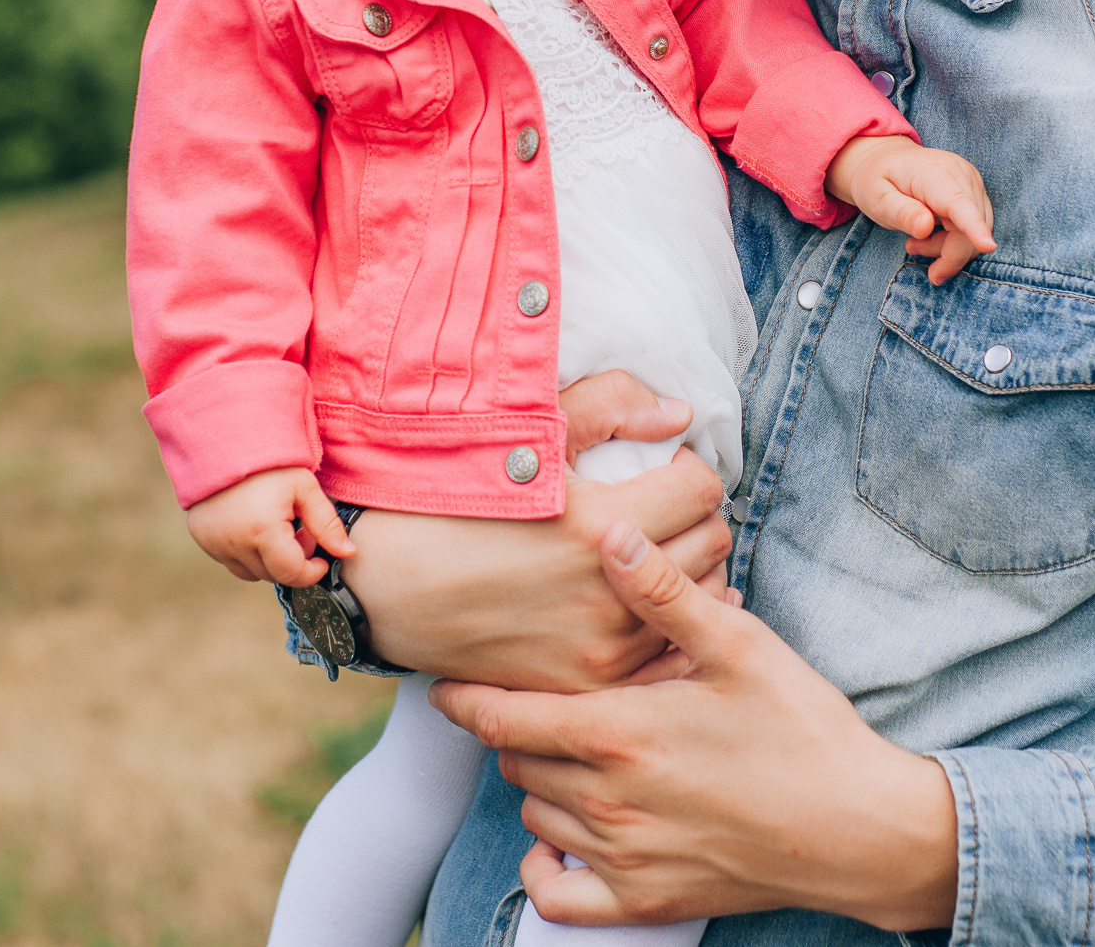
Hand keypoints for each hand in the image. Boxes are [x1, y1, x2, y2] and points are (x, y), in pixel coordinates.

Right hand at [186, 466, 353, 585]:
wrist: (225, 440)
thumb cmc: (269, 463)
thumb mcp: (305, 487)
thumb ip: (327, 523)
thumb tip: (348, 553)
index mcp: (262, 532)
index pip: (292, 573)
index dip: (312, 571)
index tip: (322, 559)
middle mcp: (234, 545)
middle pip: (273, 575)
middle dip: (294, 561)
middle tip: (301, 530)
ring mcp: (215, 544)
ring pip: (252, 572)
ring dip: (270, 560)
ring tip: (278, 526)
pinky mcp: (203, 539)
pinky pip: (232, 561)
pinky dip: (248, 553)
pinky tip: (256, 526)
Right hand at [343, 369, 730, 688]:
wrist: (383, 583)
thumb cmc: (447, 496)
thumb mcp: (522, 433)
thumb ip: (610, 407)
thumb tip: (679, 415)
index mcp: (598, 523)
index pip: (702, 490)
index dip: (687, 468)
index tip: (662, 468)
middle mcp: (609, 594)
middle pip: (712, 546)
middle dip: (695, 516)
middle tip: (662, 505)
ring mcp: (601, 651)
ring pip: (699, 606)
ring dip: (686, 572)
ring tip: (652, 552)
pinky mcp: (585, 688)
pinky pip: (668, 660)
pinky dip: (667, 628)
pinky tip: (643, 604)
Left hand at [431, 523, 958, 932]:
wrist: (860, 830)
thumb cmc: (801, 728)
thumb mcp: (740, 645)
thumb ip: (666, 593)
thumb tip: (613, 536)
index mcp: (621, 732)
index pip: (508, 717)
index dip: (466, 699)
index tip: (443, 682)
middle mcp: (610, 801)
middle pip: (517, 762)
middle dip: (512, 729)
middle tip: (528, 698)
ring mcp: (626, 858)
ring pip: (535, 815)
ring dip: (535, 781)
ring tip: (562, 748)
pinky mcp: (648, 903)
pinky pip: (560, 896)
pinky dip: (544, 867)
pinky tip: (558, 837)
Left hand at [826, 134, 994, 282]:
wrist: (885, 158)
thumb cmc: (877, 179)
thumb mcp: (876, 198)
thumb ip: (900, 212)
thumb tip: (925, 227)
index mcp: (930, 172)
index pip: (957, 201)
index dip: (973, 226)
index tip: (988, 246)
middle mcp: (959, 173)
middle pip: (970, 226)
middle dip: (948, 253)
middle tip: (911, 250)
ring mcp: (971, 181)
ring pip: (977, 230)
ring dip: (949, 248)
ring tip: (914, 243)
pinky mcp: (975, 191)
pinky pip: (976, 226)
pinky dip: (955, 241)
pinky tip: (928, 235)